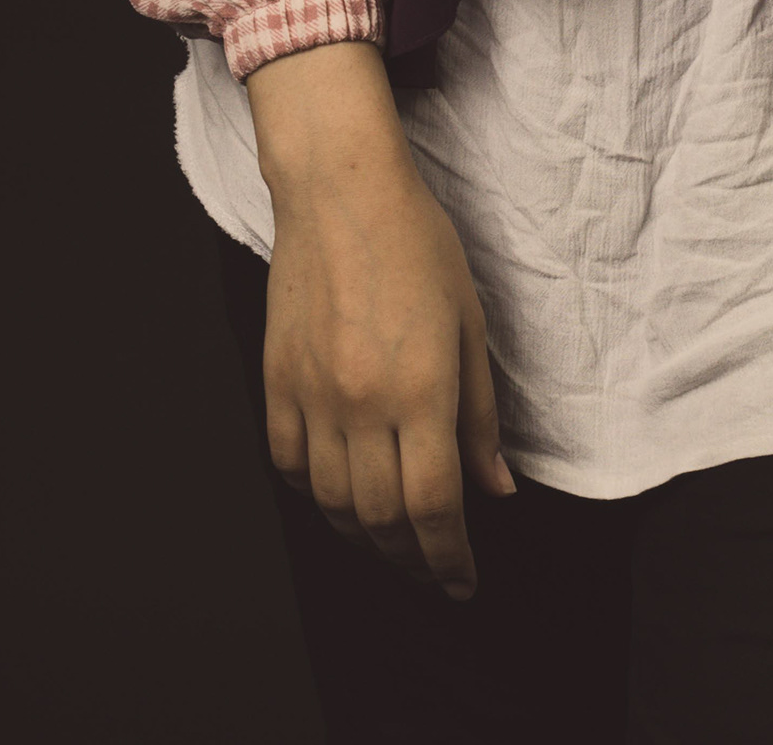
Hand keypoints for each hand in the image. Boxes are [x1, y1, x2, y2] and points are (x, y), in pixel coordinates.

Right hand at [246, 41, 515, 598]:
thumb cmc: (417, 242)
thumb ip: (480, 415)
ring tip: (391, 544)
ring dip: (364, 538)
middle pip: (382, 519)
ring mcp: (312, 395)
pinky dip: (314, 495)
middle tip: (431, 573)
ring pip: (333, 503)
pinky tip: (337, 497)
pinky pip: (289, 465)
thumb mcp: (470, 322)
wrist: (340, 190)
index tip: (462, 583)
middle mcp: (362, 403)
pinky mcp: (277, 380)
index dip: (449, 559)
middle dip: (411, 561)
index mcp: (421, 389)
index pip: (435, 507)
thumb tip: (496, 488)